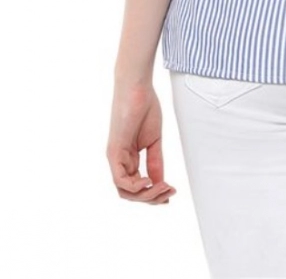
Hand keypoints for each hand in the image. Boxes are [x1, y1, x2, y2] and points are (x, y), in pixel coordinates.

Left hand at [107, 79, 176, 204]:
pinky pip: (120, 179)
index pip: (137, 186)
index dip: (153, 194)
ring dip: (146, 195)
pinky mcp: (113, 151)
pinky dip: (136, 186)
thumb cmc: (144, 107)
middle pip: (130, 193)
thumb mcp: (154, 140)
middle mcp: (119, 160)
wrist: (137, 87)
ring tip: (164, 187)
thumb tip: (160, 182)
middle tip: (170, 193)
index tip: (171, 193)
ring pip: (125, 191)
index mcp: (128, 158)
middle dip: (152, 198)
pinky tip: (150, 182)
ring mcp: (115, 157)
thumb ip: (155, 162)